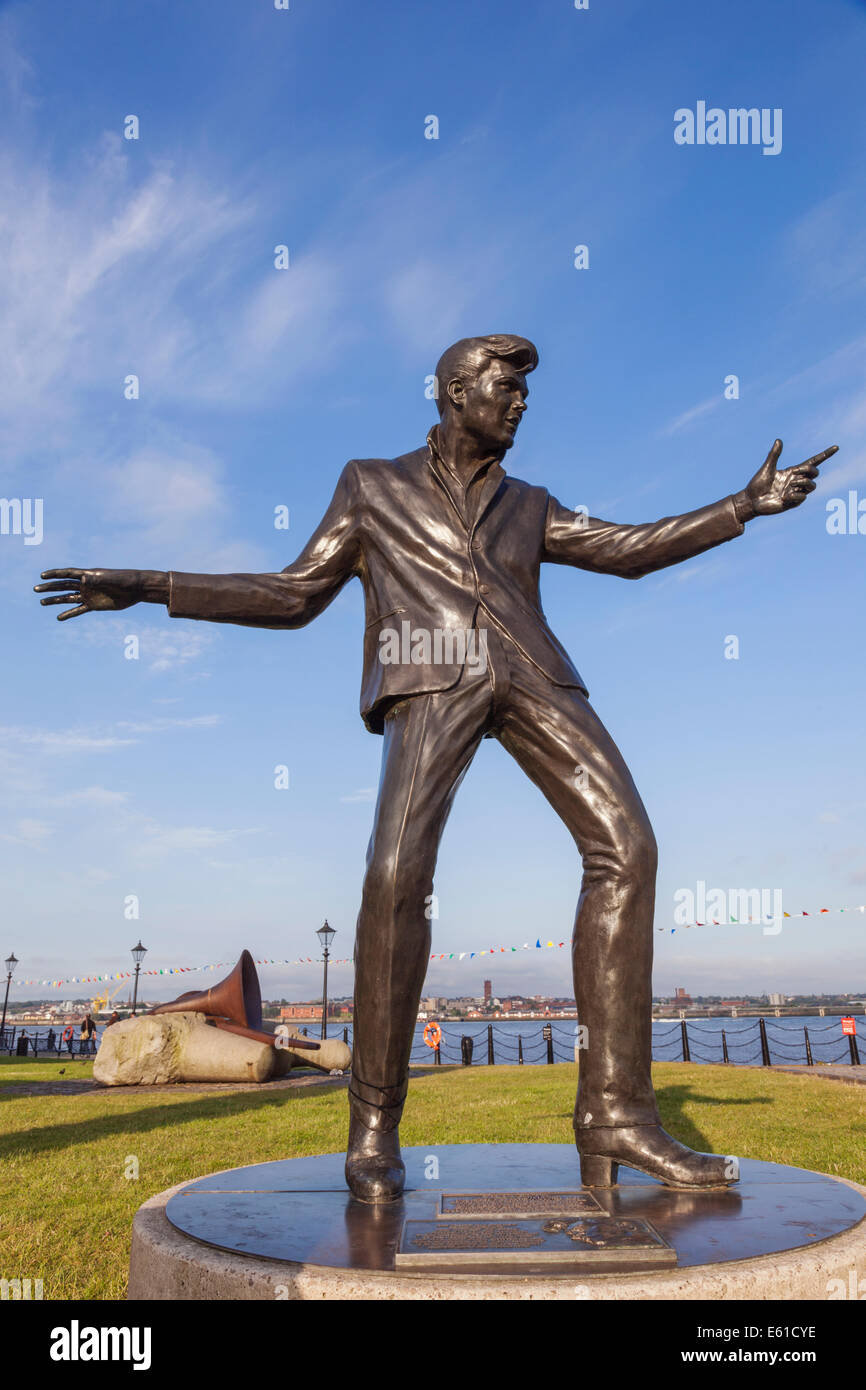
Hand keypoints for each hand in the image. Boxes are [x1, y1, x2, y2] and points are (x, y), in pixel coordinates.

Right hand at [34, 568, 156, 620]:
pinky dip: (69, 613)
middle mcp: (86, 584)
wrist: (136, 589)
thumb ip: (96, 579)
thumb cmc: (125, 579)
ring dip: (55, 600)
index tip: (42, 576)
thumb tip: (82, 579)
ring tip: (42, 602)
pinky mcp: (94, 605)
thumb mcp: (110, 579)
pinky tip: (59, 618)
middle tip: (35, 589)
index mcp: (88, 575)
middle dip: (50, 587)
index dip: (55, 574)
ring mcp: (89, 595)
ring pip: (68, 598)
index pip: (68, 574)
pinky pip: (79, 610)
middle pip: (64, 586)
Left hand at [743, 439, 837, 516]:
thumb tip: (778, 440)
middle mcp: (796, 481)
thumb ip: (774, 455)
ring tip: (789, 484)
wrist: (751, 500)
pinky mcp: (793, 503)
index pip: (813, 462)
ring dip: (802, 482)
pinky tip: (783, 497)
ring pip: (812, 485)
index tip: (836, 447)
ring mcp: (796, 492)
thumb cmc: (757, 484)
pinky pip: (802, 497)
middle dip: (808, 470)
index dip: (825, 455)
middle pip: (815, 472)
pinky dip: (794, 495)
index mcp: (792, 472)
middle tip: (793, 472)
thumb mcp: (767, 468)